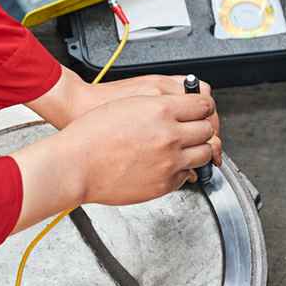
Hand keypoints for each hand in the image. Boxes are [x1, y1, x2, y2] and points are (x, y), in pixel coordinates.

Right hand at [25, 66, 220, 159]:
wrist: (76, 162)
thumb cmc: (92, 133)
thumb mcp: (128, 103)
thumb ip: (159, 103)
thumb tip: (181, 106)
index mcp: (160, 108)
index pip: (203, 104)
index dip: (204, 106)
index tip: (202, 109)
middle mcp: (169, 134)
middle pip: (208, 129)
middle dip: (203, 128)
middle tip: (193, 129)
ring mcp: (170, 160)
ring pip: (203, 153)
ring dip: (197, 150)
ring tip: (183, 147)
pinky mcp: (165, 182)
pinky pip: (188, 174)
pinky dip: (182, 169)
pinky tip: (167, 163)